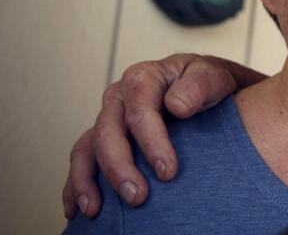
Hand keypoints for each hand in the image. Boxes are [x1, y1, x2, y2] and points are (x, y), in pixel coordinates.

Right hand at [62, 53, 265, 219]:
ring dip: (87, 181)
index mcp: (143, 79)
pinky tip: (77, 210)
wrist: (202, 86)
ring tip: (94, 211)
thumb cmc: (206, 83)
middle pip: (108, 133)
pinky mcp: (102, 139)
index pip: (140, 112)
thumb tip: (177, 106)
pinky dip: (75, 186)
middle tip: (138, 197)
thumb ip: (198, 86)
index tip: (168, 172)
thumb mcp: (211, 75)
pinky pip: (81, 161)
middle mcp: (118, 98)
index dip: (152, 143)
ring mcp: (107, 118)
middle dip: (119, 168)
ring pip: (87, 148)